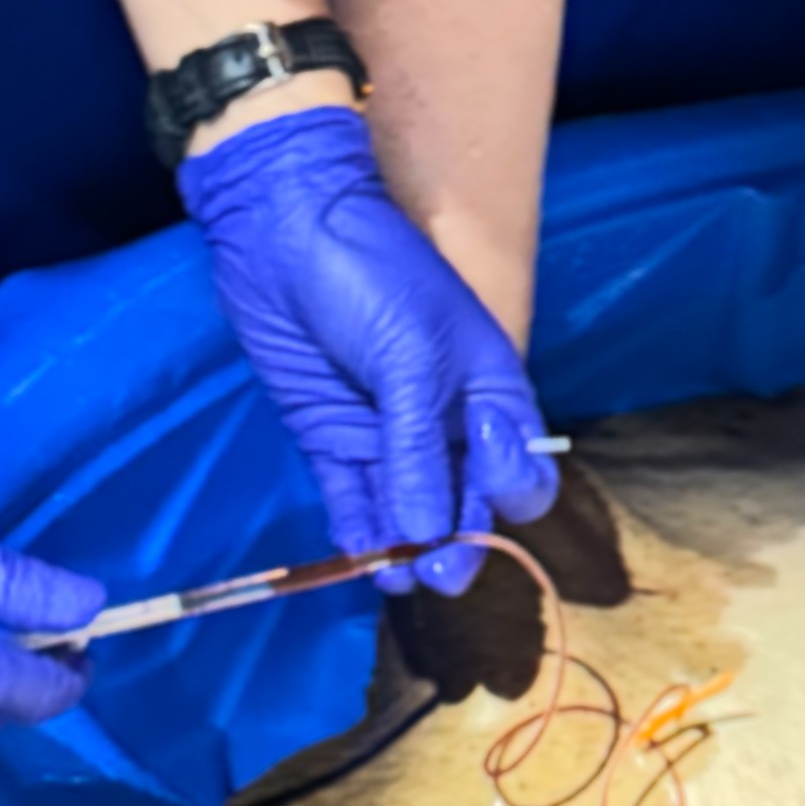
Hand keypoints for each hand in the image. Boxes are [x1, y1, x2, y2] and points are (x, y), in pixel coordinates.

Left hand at [178, 103, 559, 590]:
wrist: (284, 228)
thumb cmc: (373, 277)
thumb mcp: (413, 360)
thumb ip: (421, 450)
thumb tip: (431, 537)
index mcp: (490, 389)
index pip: (521, 468)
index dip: (510, 493)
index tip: (487, 499)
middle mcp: (446, 420)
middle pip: (465, 501)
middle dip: (458, 541)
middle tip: (438, 576)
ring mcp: (387, 431)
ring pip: (409, 509)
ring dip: (406, 547)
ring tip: (395, 577)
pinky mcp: (333, 436)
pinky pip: (354, 497)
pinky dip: (358, 529)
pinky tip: (359, 557)